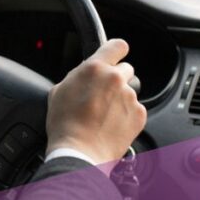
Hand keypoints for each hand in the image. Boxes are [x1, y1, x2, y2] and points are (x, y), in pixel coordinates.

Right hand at [45, 39, 145, 164]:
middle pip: (126, 69)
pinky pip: (136, 109)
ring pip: (129, 92)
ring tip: (104, 116)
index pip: (117, 45)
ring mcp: (129, 97)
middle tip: (103, 96)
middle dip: (116, 80)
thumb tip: (85, 75)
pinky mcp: (139, 114)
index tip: (116, 56)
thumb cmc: (65, 125)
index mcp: (95, 68)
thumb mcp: (59, 91)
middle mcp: (115, 79)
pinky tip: (111, 125)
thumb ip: (78, 76)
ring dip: (120, 100)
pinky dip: (127, 115)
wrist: (79, 153)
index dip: (117, 50)